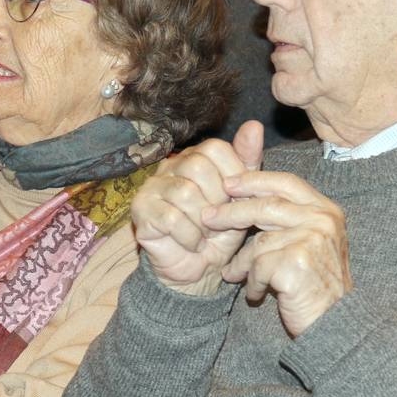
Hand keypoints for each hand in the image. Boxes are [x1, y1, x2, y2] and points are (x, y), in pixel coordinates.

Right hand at [131, 121, 263, 294]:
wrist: (201, 271)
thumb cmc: (221, 233)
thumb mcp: (243, 197)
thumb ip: (247, 161)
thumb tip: (255, 125)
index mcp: (196, 158)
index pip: (215, 148)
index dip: (232, 175)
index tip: (236, 201)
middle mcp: (170, 166)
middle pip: (198, 166)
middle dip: (217, 200)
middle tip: (219, 221)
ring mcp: (152, 187)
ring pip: (185, 192)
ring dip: (204, 221)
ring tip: (206, 234)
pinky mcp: (141, 211)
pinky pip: (170, 217)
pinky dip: (190, 236)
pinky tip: (193, 243)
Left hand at [204, 171, 350, 337]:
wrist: (334, 323)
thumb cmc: (317, 284)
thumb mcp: (310, 242)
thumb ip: (287, 219)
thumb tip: (242, 196)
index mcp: (326, 210)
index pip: (286, 182)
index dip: (254, 180)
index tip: (228, 183)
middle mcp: (322, 221)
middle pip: (266, 205)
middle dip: (232, 212)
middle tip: (208, 218)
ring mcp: (311, 240)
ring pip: (258, 242)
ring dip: (241, 262)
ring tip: (234, 275)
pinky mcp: (297, 263)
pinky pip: (258, 267)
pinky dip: (252, 283)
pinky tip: (256, 295)